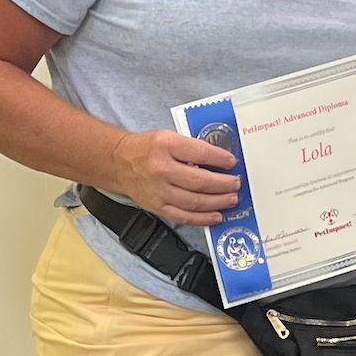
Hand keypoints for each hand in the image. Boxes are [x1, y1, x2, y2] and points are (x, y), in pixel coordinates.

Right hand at [109, 128, 240, 225]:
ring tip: (231, 199)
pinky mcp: (157, 207)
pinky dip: (203, 218)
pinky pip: (183, 216)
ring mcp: (158, 191)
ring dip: (217, 202)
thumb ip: (192, 147)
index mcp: (166, 145)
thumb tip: (221, 160)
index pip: (200, 152)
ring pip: (194, 201)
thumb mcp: (168, 137)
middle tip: (236, 184)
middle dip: (223, 184)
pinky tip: (216, 215)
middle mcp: (161, 169)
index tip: (232, 162)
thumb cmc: (147, 148)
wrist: (119, 162)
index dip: (220, 158)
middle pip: (200, 181)